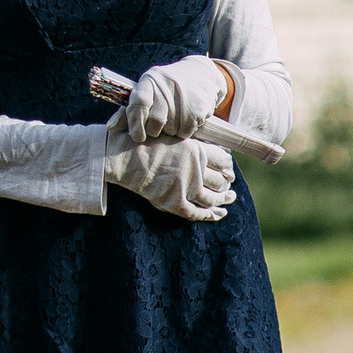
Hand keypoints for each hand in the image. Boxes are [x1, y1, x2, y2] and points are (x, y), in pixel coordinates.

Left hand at [106, 54, 228, 148]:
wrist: (200, 73)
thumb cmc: (166, 86)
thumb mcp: (147, 89)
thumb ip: (130, 109)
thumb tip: (110, 127)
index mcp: (150, 81)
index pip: (139, 104)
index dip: (135, 123)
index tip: (137, 136)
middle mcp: (167, 87)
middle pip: (155, 121)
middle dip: (154, 130)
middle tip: (157, 128)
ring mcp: (184, 98)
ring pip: (171, 130)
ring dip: (169, 131)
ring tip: (172, 119)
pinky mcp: (198, 109)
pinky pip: (185, 132)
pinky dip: (183, 132)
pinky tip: (184, 119)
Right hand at [107, 130, 237, 221]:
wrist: (124, 157)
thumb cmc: (145, 143)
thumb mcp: (173, 137)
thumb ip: (191, 146)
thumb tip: (209, 153)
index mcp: (196, 151)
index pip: (223, 161)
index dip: (228, 166)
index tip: (229, 169)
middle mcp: (195, 170)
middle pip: (220, 180)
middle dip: (226, 183)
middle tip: (229, 185)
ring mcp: (186, 188)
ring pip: (212, 198)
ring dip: (223, 199)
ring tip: (229, 198)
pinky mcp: (175, 203)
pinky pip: (198, 213)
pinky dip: (210, 215)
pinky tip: (218, 214)